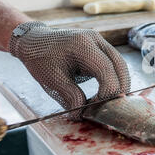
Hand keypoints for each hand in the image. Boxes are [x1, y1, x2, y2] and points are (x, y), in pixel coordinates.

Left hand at [9, 22, 130, 117]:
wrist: (34, 41)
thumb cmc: (40, 59)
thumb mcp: (52, 80)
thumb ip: (70, 96)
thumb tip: (82, 114)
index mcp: (83, 45)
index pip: (106, 70)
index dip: (108, 91)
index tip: (99, 106)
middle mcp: (96, 40)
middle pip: (120, 66)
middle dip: (119, 88)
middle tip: (111, 107)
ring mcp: (100, 41)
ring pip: (120, 65)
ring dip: (119, 83)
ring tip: (109, 101)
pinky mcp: (101, 47)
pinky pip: (114, 63)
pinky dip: (114, 78)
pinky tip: (106, 92)